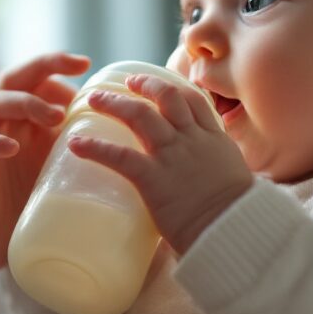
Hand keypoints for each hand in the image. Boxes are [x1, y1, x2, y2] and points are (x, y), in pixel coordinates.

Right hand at [0, 52, 90, 295]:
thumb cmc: (18, 198)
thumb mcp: (52, 167)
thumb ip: (75, 150)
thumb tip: (129, 146)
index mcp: (20, 118)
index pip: (37, 78)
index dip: (60, 66)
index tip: (89, 65)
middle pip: (17, 78)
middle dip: (45, 65)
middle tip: (76, 66)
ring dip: (26, 103)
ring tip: (55, 115)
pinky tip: (10, 147)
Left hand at [67, 72, 253, 254]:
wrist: (234, 230)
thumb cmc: (236, 215)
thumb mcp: (233, 178)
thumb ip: (215, 171)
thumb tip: (205, 181)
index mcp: (213, 139)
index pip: (193, 100)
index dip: (172, 87)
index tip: (155, 84)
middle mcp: (192, 139)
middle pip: (166, 96)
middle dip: (143, 84)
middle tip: (126, 83)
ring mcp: (172, 155)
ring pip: (140, 114)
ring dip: (114, 103)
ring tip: (94, 100)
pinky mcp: (153, 177)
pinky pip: (119, 155)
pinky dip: (94, 148)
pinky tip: (76, 144)